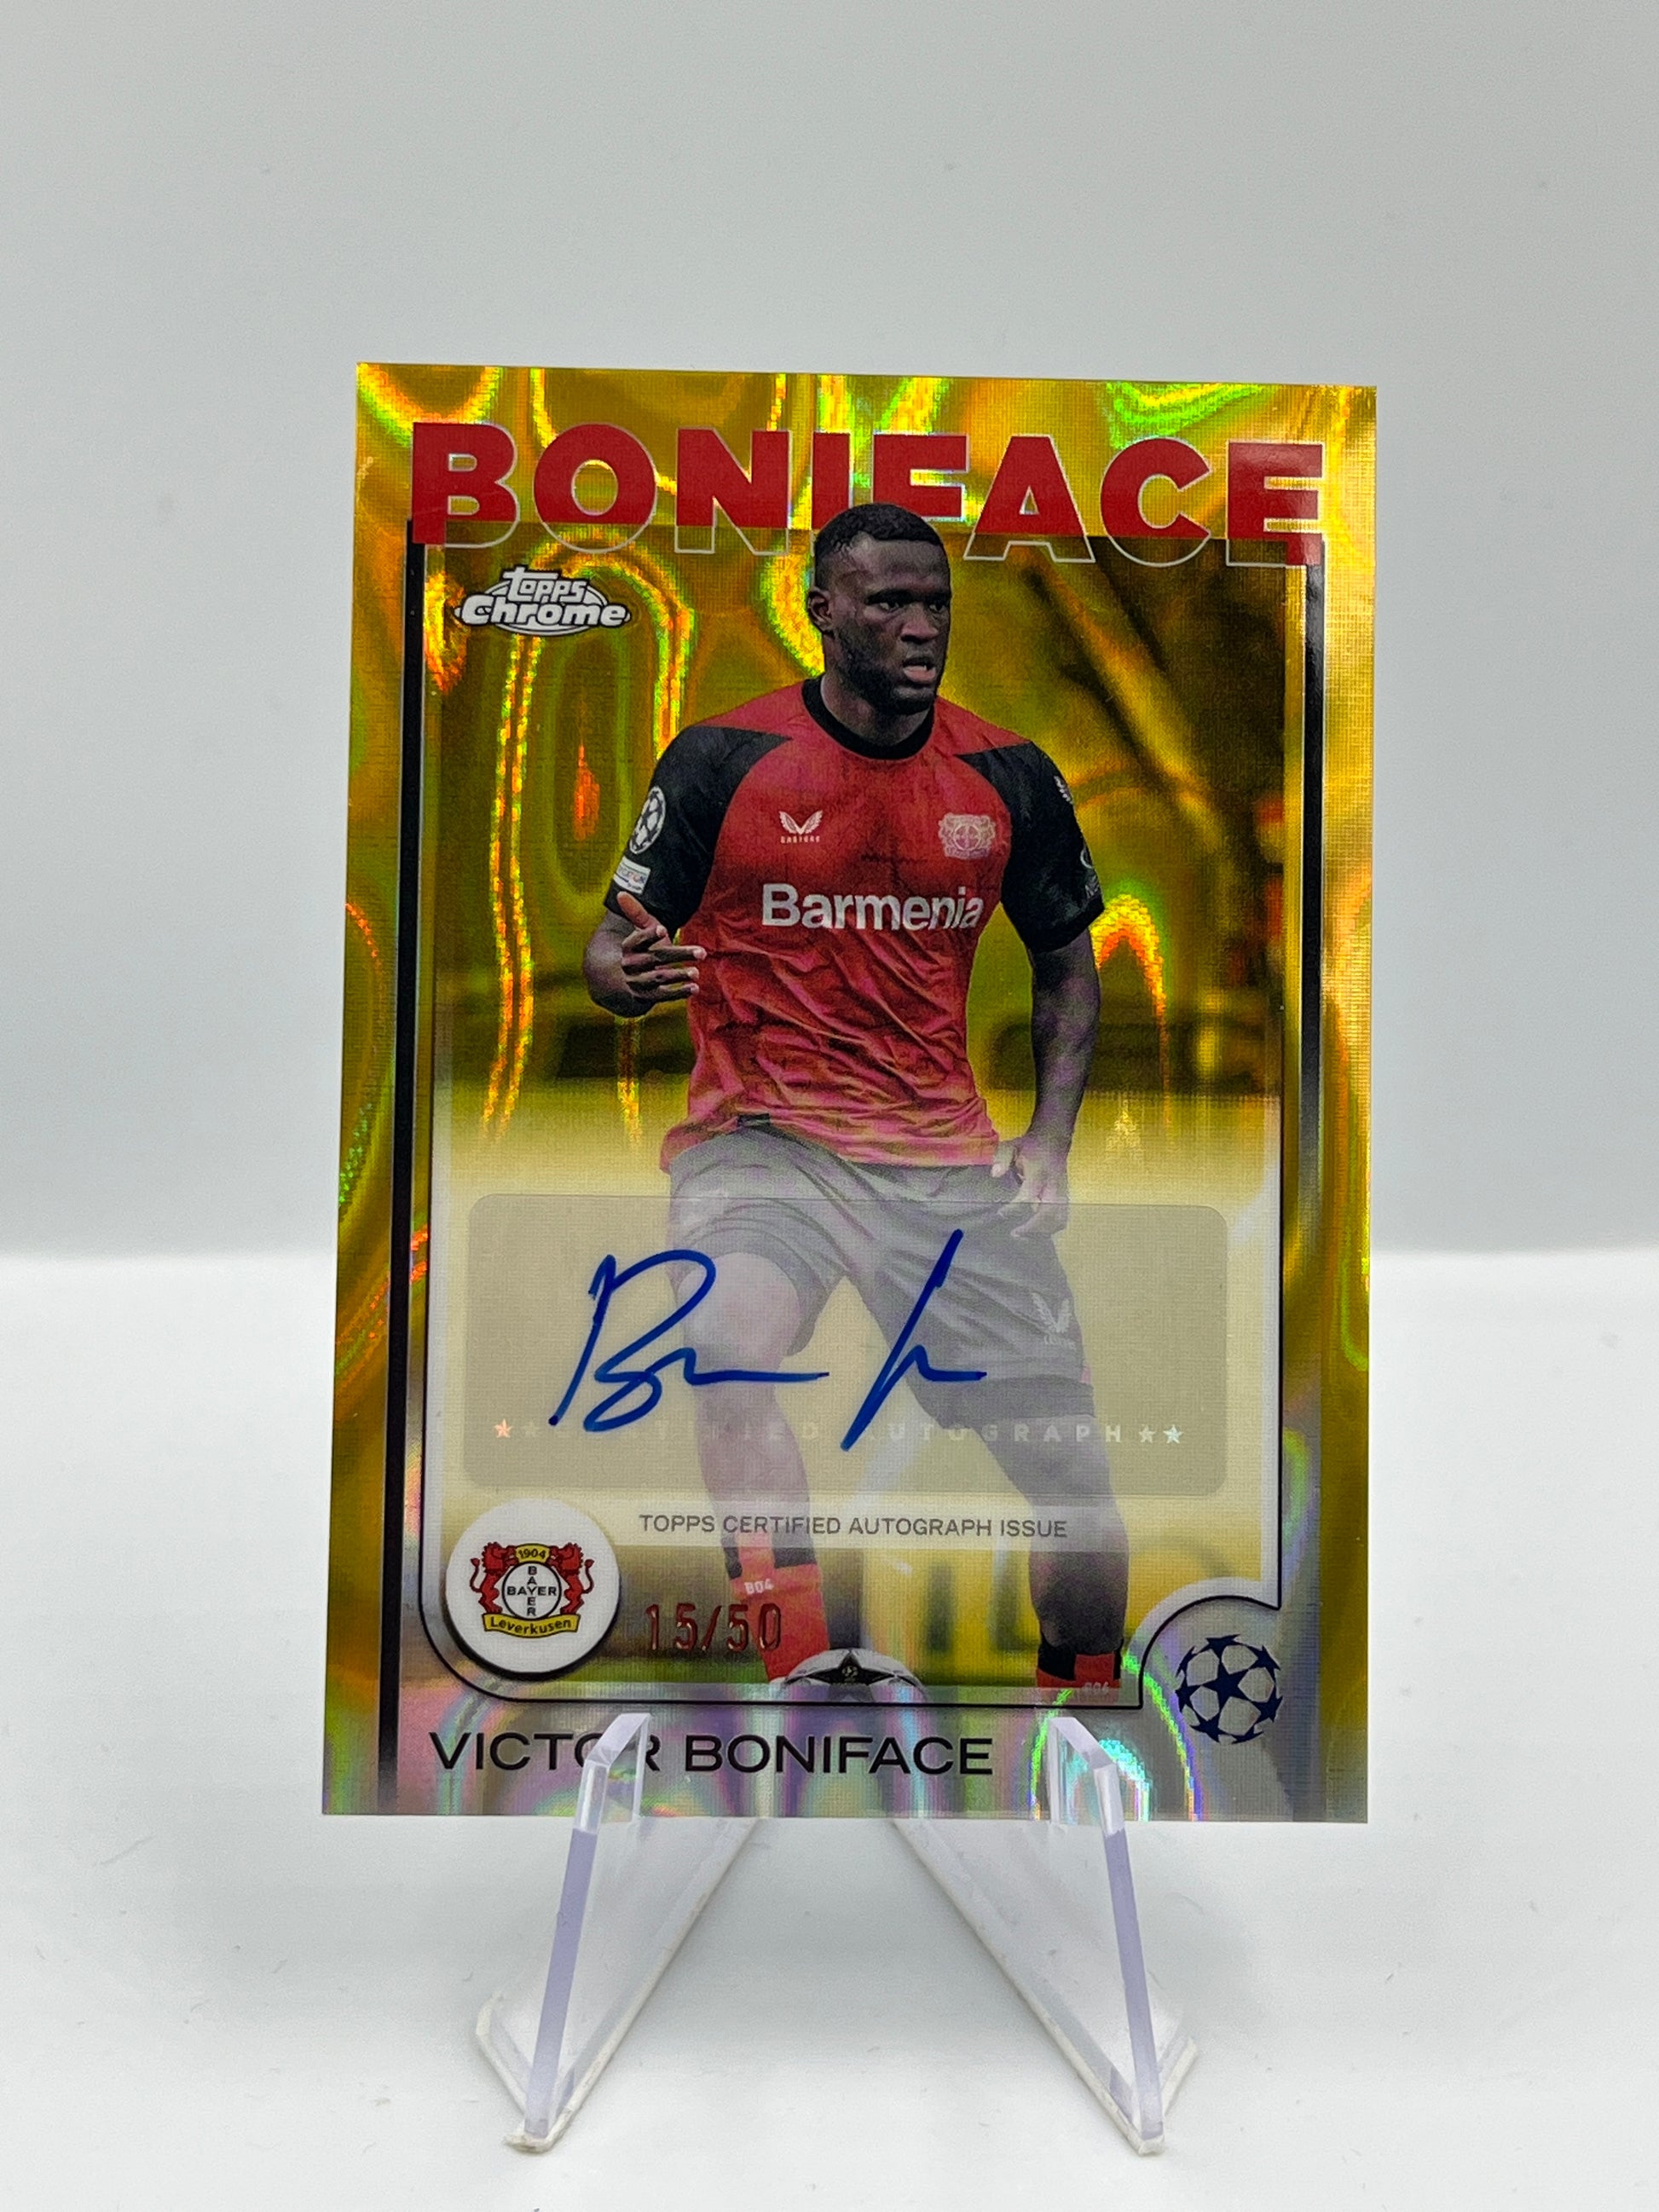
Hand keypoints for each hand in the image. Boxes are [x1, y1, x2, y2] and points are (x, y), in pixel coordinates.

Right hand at [614, 891, 704, 1007]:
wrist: (625, 980)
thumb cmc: (641, 949)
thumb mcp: (639, 931)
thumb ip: (635, 913)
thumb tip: (621, 893)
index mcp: (627, 947)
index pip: (637, 940)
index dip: (649, 935)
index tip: (663, 930)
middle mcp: (630, 965)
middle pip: (655, 958)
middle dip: (679, 955)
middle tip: (702, 952)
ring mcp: (638, 982)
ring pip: (659, 978)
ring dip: (679, 975)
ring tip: (697, 972)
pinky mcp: (647, 997)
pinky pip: (663, 995)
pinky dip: (678, 993)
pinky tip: (695, 988)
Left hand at [990, 1133, 1069, 1237]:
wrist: (1054, 1139)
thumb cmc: (1031, 1145)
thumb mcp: (1012, 1146)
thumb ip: (1002, 1157)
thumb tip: (995, 1174)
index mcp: (1039, 1172)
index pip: (1028, 1195)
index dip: (1015, 1208)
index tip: (1001, 1213)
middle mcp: (1053, 1184)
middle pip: (1049, 1213)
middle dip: (1032, 1228)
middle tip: (1014, 1234)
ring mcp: (1062, 1192)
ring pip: (1059, 1219)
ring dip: (1042, 1231)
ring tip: (1024, 1236)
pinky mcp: (1065, 1197)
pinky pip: (1062, 1218)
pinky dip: (1050, 1229)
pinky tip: (1035, 1231)